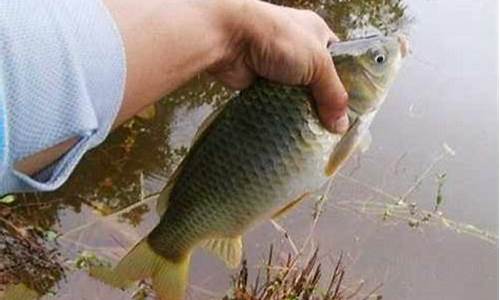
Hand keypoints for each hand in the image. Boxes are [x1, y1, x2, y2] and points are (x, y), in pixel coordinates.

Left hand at [209, 0, 348, 132]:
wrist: (229, 39)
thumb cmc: (279, 39)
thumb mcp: (317, 63)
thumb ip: (332, 93)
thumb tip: (341, 125)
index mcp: (317, 34)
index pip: (340, 60)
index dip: (348, 82)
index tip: (353, 108)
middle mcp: (298, 50)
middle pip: (318, 82)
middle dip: (324, 103)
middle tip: (334, 127)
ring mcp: (278, 68)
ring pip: (297, 95)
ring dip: (303, 112)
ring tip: (316, 134)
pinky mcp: (261, 84)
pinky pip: (278, 103)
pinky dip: (283, 114)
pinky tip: (294, 131)